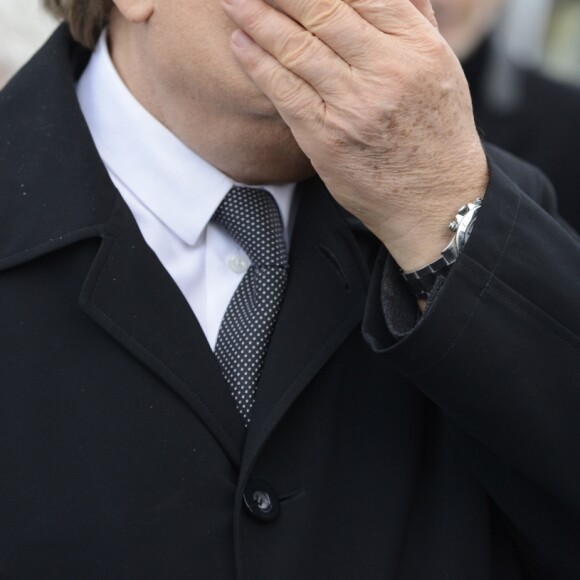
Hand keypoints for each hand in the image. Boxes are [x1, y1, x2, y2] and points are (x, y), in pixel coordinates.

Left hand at [221, 0, 488, 269]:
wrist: (432, 199)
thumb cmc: (436, 132)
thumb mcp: (440, 66)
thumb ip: (412, 18)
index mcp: (417, 48)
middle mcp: (386, 72)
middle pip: (321, 11)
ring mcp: (353, 107)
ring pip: (297, 49)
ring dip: (256, 18)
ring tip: (232, 0)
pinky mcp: (326, 138)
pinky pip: (285, 92)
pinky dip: (258, 64)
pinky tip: (240, 42)